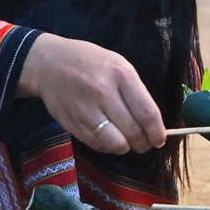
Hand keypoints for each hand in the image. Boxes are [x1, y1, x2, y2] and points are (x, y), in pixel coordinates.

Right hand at [19, 33, 166, 154]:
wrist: (49, 63)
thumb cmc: (90, 62)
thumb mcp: (118, 64)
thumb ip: (135, 91)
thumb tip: (152, 122)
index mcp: (121, 75)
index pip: (147, 113)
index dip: (157, 132)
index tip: (160, 139)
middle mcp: (104, 93)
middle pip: (133, 132)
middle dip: (144, 143)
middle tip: (145, 144)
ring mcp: (86, 110)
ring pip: (116, 144)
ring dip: (126, 148)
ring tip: (127, 142)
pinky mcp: (72, 124)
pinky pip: (97, 145)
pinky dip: (108, 147)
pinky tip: (109, 139)